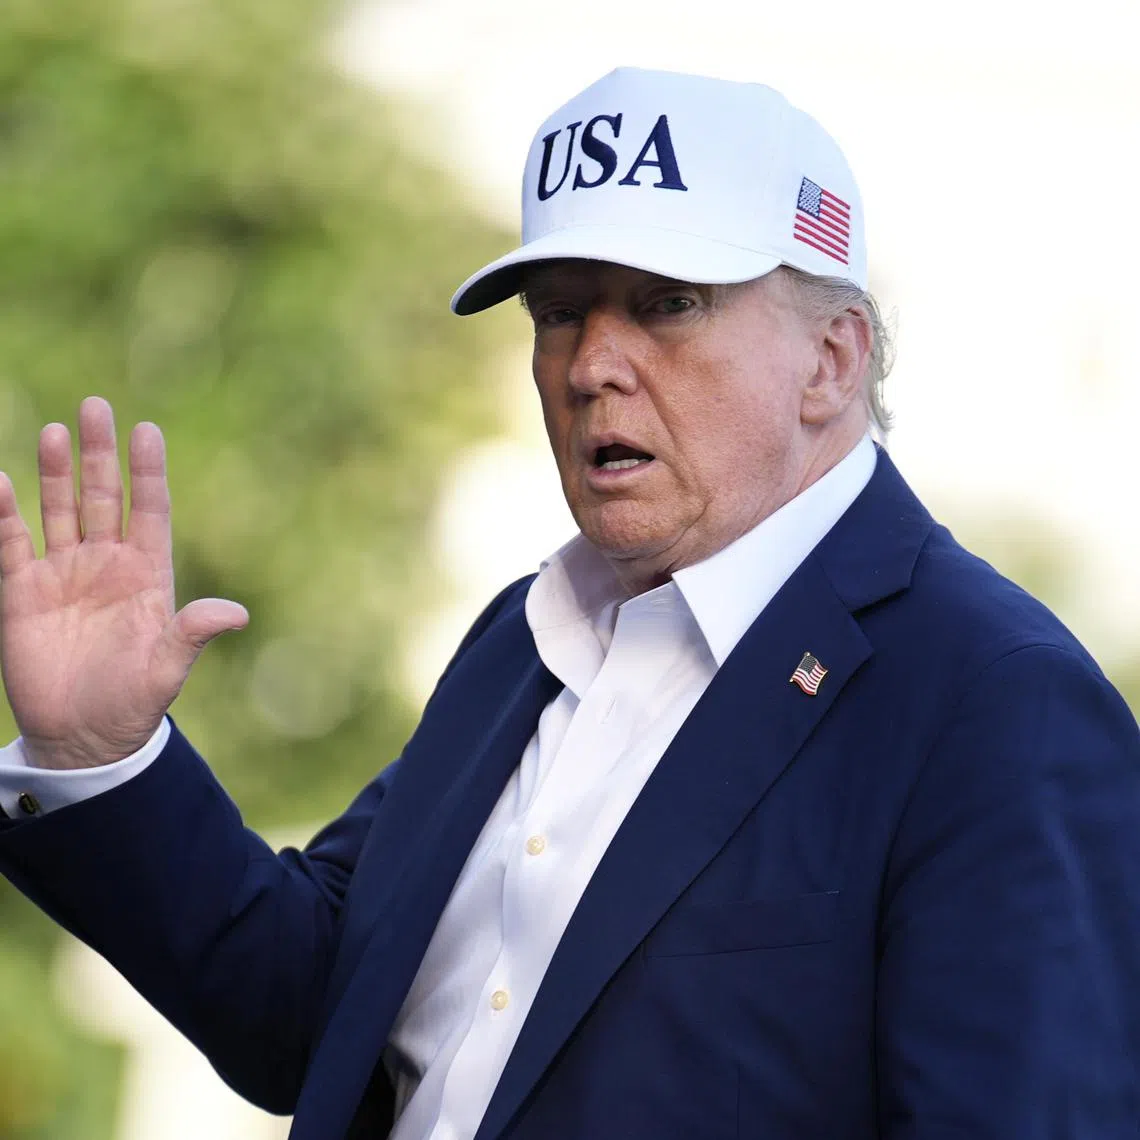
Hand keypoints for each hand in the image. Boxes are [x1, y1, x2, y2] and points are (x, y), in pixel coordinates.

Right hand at [0, 397, 247, 768]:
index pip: (150, 509)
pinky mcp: (22, 593)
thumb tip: (237, 613)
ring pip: (60, 509)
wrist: (84, 736)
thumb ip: (193, 634)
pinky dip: (3, 515)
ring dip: (56, 471)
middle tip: (95, 405)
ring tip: (55, 430)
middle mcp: (106, 564)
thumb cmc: (133, 702)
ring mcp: (63, 574)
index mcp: (147, 574)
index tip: (147, 430)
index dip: (148, 471)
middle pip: (103, 496)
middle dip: (100, 453)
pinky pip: (11, 544)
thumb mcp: (168, 669)